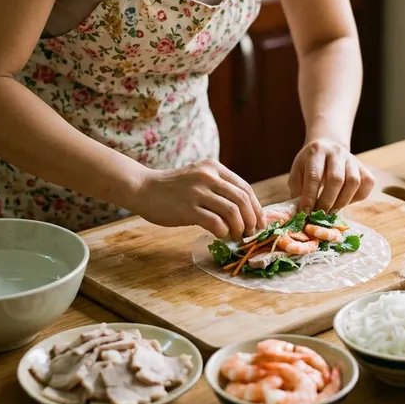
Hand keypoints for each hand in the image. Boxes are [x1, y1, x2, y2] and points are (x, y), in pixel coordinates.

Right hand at [131, 160, 263, 238]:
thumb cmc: (173, 188)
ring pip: (232, 211)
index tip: (260, 222)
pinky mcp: (187, 208)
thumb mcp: (199, 178)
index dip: (256, 207)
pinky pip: (215, 223)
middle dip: (252, 220)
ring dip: (239, 228)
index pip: (244, 188)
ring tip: (237, 236)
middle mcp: (208, 176)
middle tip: (251, 232)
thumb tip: (245, 211)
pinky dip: (223, 232)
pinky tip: (221, 235)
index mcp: (214, 167)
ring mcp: (197, 192)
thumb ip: (219, 188)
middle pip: (242, 199)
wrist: (144, 188)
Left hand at [289, 138, 374, 212]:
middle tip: (320, 215)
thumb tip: (300, 213)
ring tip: (332, 211)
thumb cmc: (309, 164)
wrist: (327, 148)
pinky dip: (358, 197)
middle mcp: (336, 151)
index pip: (314, 176)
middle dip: (327, 202)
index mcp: (316, 151)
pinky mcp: (363, 166)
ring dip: (342, 202)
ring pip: (354, 182)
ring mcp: (352, 158)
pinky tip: (346, 201)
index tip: (305, 212)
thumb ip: (298, 190)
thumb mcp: (298, 172)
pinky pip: (367, 183)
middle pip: (336, 179)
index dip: (310, 196)